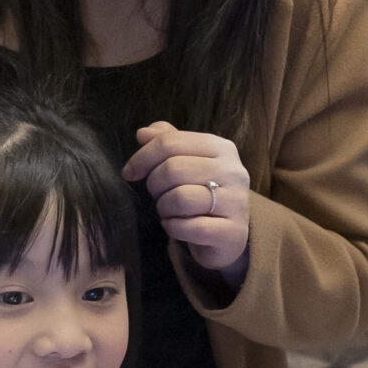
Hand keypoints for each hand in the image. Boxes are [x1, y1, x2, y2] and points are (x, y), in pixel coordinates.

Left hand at [127, 123, 251, 280]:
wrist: (227, 235)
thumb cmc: (201, 193)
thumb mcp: (187, 163)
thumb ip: (168, 143)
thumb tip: (143, 133)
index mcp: (221, 148)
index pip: (171, 142)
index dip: (143, 157)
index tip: (130, 172)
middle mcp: (234, 171)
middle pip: (174, 169)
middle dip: (155, 185)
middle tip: (157, 195)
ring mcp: (237, 202)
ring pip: (181, 198)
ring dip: (164, 208)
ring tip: (169, 211)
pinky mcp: (233, 232)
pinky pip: (191, 227)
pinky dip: (174, 227)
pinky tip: (176, 226)